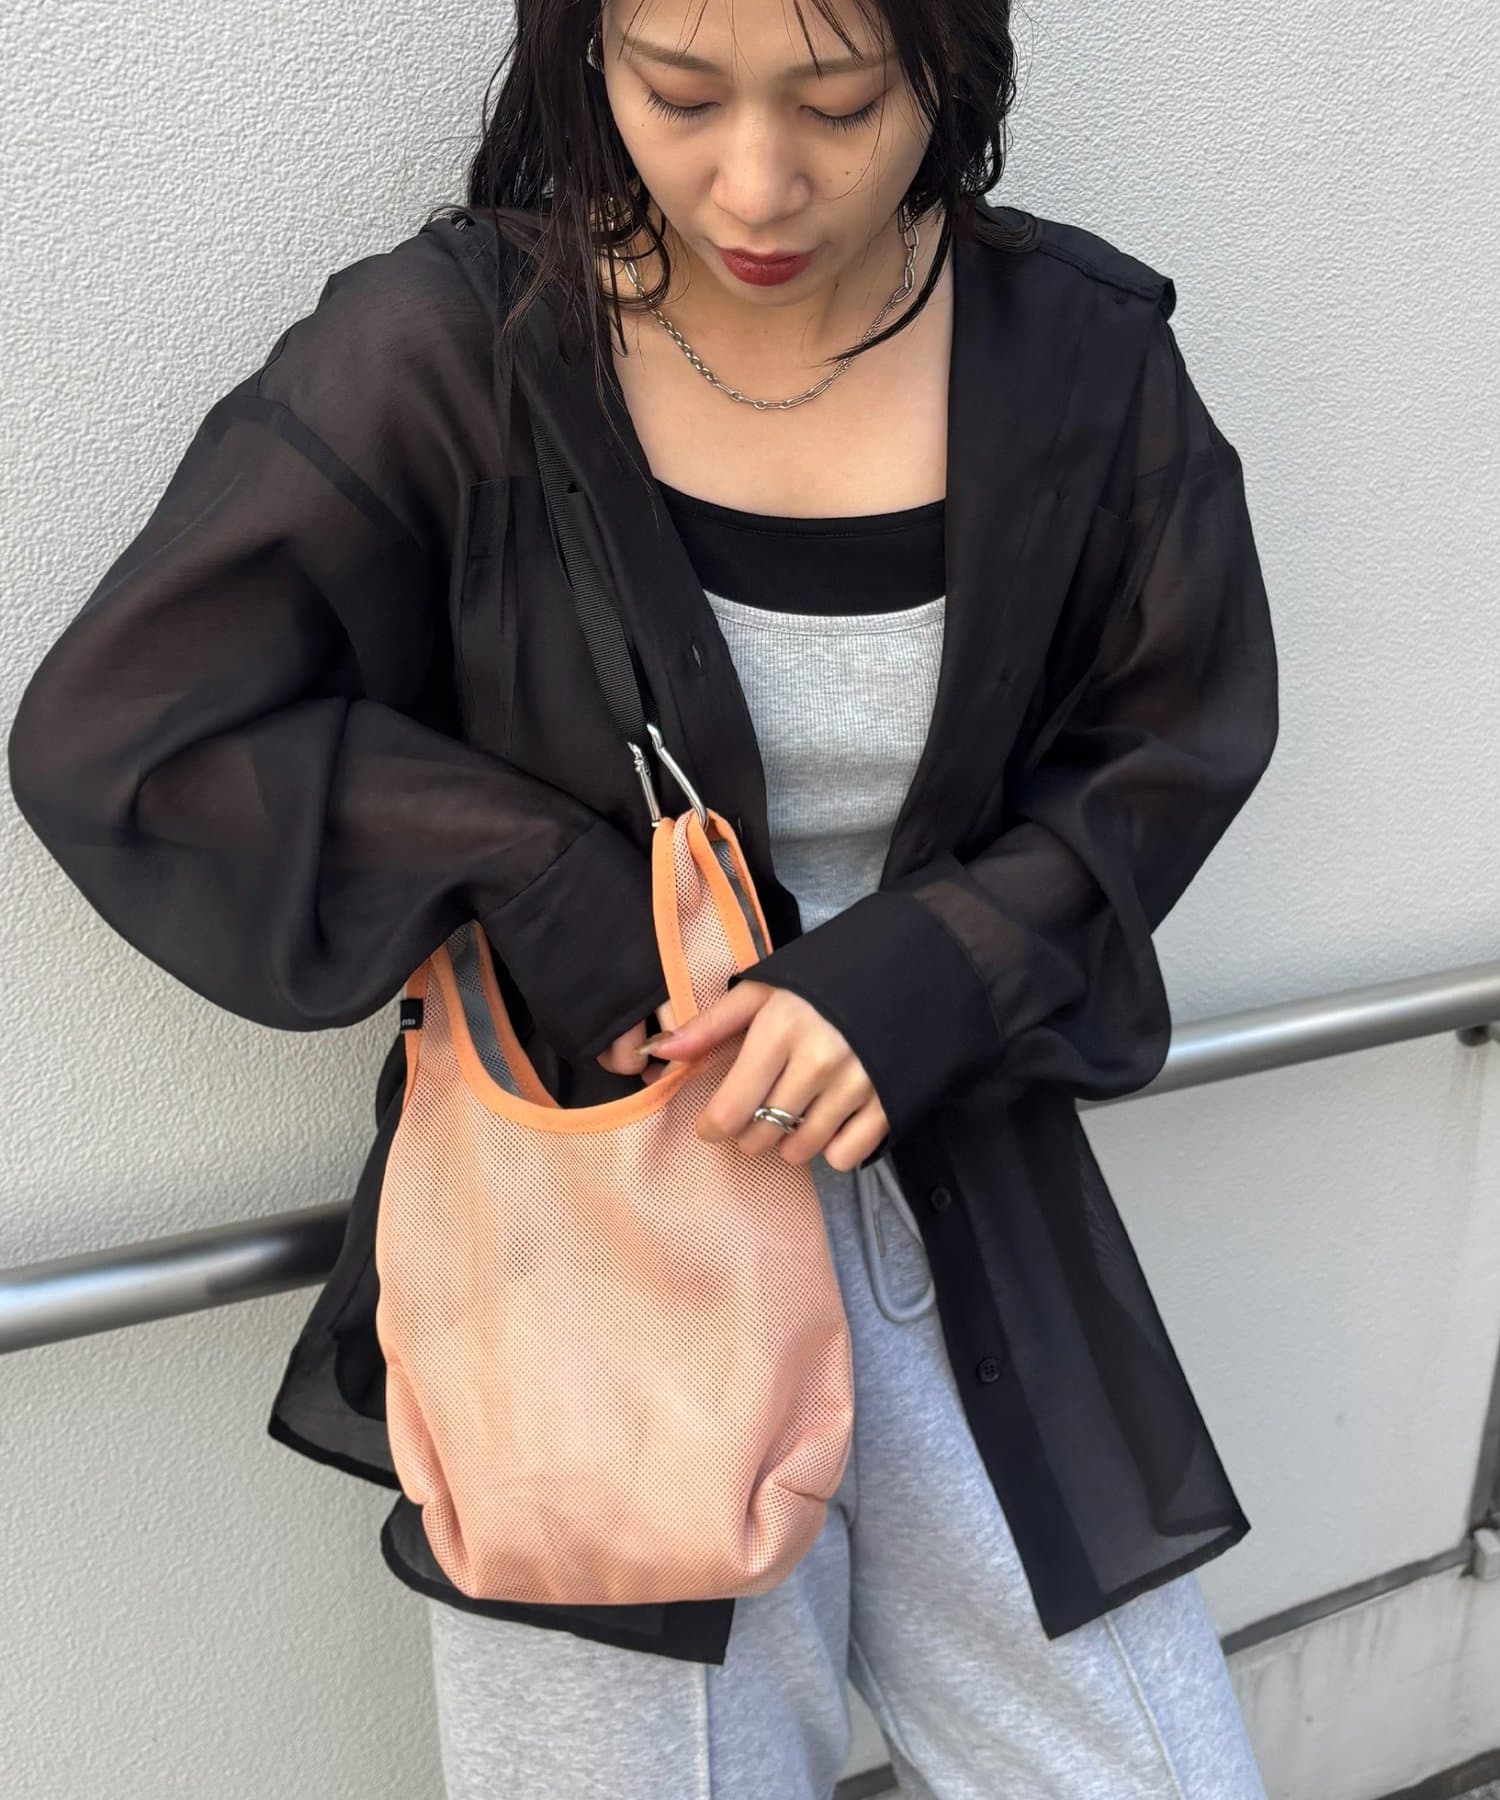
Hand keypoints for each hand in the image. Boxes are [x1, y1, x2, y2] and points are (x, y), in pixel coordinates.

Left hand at [601, 982, 888, 1172]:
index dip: (712, 1126)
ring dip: (787, 1141)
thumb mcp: (764, 991)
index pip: (730, 1110)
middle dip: (748, 1132)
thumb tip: (658, 1053)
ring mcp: (856, 1084)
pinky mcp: (888, 1101)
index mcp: (780, 1029)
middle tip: (755, 1111)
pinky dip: (831, 1148)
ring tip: (792, 1113)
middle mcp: (818, 1061)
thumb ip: (710, 1026)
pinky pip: (845, 1156)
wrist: (905, 968)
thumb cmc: (823, 981)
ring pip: (800, 1149)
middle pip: (761, 1135)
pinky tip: (828, 1121)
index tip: (711, 1123)